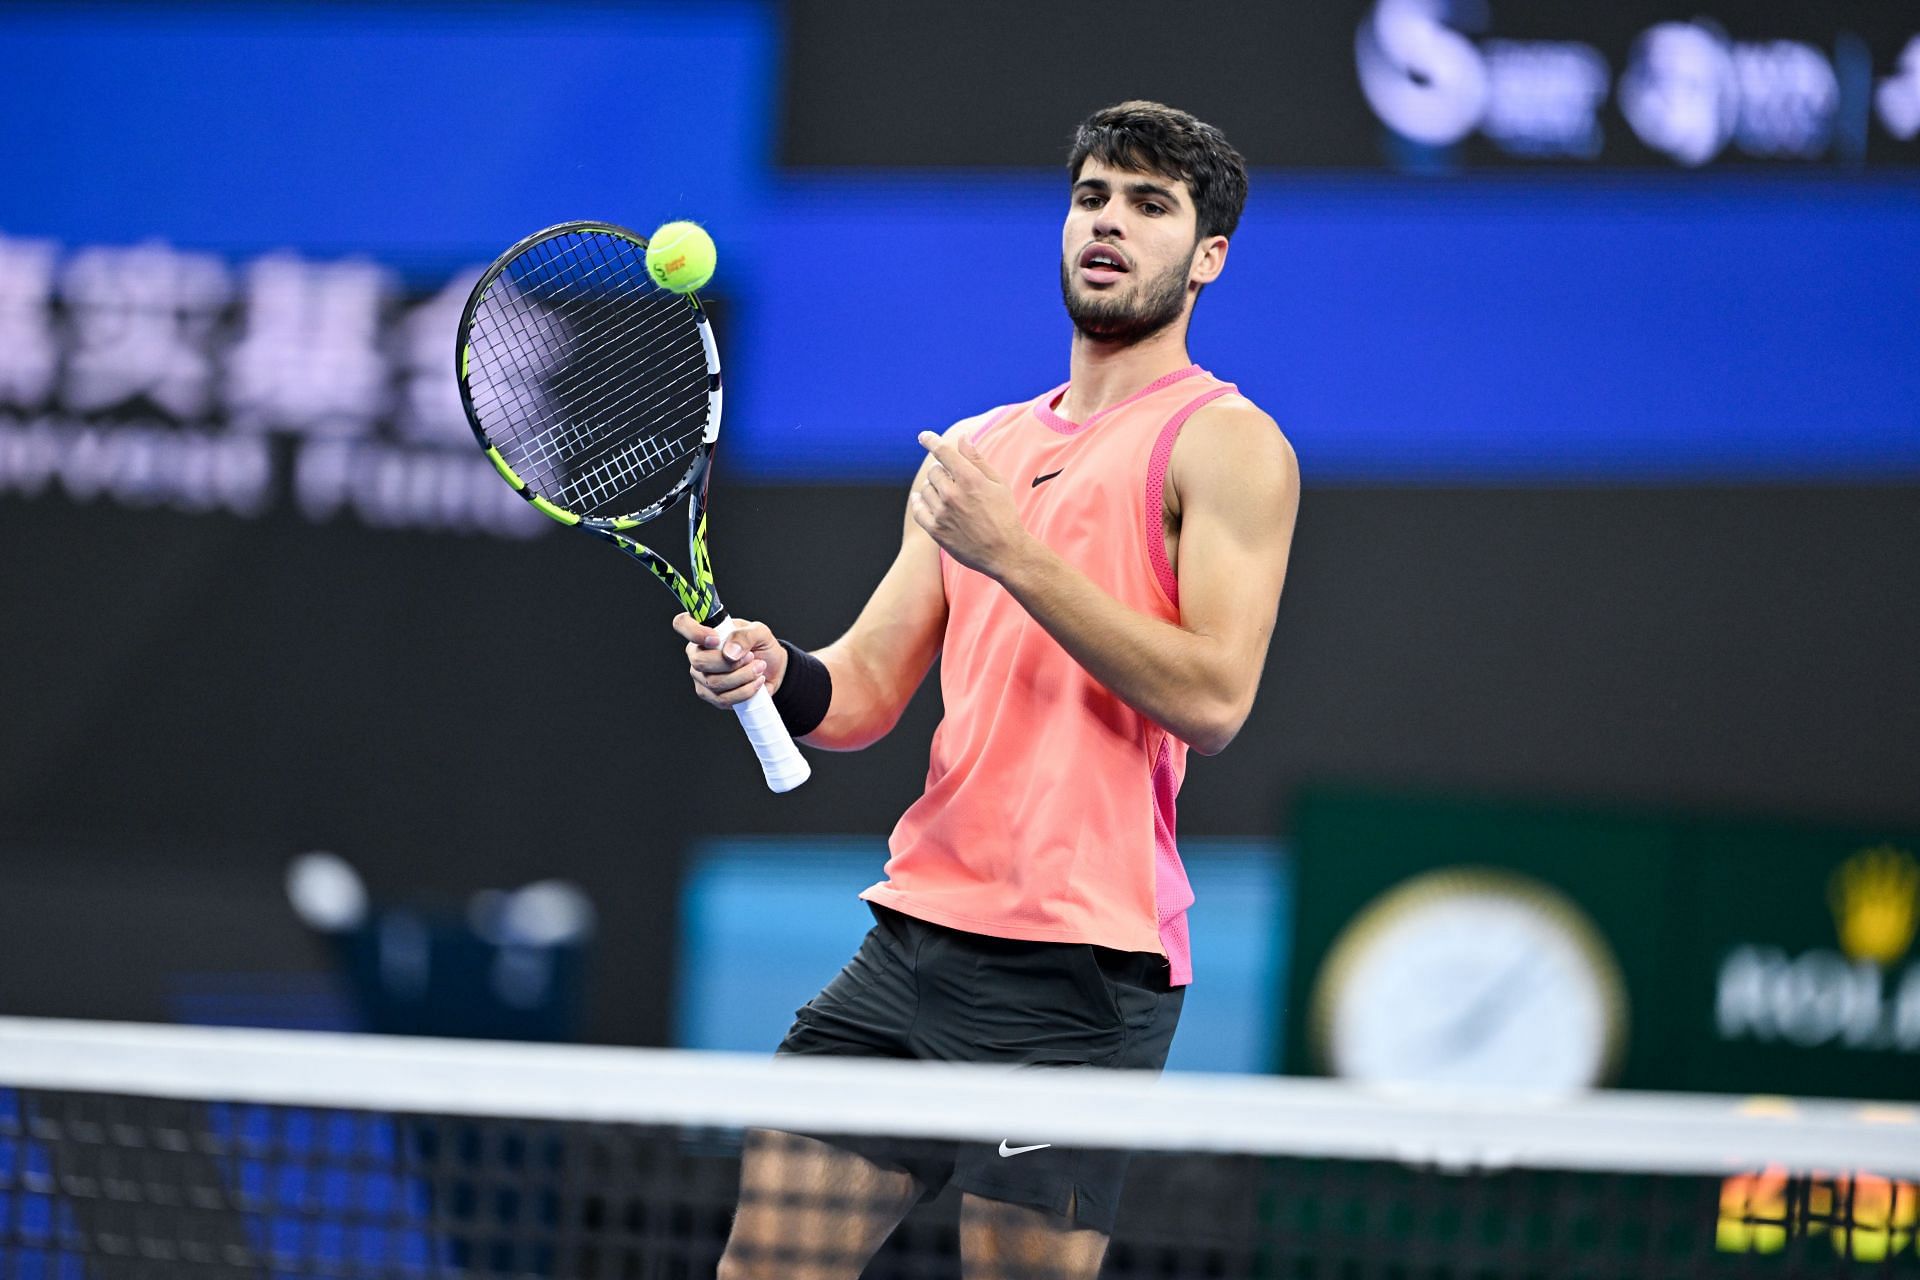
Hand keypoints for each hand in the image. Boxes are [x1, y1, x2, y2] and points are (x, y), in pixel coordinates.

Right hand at [673, 614, 786, 708]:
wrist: (771, 669)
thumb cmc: (761, 646)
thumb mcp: (760, 632)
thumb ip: (744, 636)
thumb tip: (729, 652)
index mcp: (705, 632)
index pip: (683, 623)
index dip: (694, 631)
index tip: (715, 639)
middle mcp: (698, 654)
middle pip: (700, 661)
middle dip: (730, 663)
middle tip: (751, 657)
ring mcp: (701, 676)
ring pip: (713, 682)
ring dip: (743, 677)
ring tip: (758, 668)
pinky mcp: (711, 695)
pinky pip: (722, 699)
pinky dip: (744, 692)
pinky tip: (756, 682)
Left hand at [910, 430, 1027, 578]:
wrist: (1005, 552)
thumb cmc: (1005, 515)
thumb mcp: (998, 483)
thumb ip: (977, 459)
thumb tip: (963, 437)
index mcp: (970, 479)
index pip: (943, 452)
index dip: (931, 441)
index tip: (923, 436)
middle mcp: (953, 494)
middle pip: (934, 471)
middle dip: (942, 471)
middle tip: (952, 479)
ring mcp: (942, 513)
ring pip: (925, 489)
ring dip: (933, 487)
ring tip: (946, 494)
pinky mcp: (936, 530)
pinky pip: (918, 510)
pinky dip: (918, 502)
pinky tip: (920, 499)